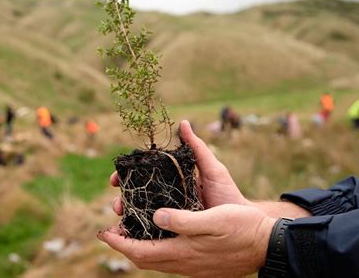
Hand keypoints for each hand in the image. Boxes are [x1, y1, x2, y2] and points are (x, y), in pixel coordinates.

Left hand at [98, 204, 276, 277]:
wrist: (267, 245)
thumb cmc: (242, 229)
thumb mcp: (214, 220)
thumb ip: (183, 221)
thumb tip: (155, 215)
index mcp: (183, 251)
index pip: (140, 251)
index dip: (120, 243)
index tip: (104, 233)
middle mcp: (184, 262)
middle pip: (144, 259)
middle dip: (125, 246)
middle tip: (113, 231)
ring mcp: (192, 265)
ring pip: (156, 261)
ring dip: (139, 248)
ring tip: (130, 233)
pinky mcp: (199, 263)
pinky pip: (168, 259)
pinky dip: (155, 249)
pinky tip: (158, 237)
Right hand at [110, 120, 310, 218]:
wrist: (242, 224)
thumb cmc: (227, 194)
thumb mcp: (212, 169)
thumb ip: (197, 148)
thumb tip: (182, 124)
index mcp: (173, 180)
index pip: (144, 175)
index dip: (127, 175)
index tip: (116, 177)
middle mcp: (169, 197)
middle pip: (138, 195)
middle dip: (123, 198)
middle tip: (117, 203)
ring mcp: (171, 215)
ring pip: (141, 214)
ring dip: (127, 215)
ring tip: (121, 217)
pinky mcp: (175, 232)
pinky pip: (153, 232)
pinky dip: (140, 233)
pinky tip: (131, 235)